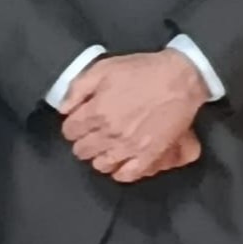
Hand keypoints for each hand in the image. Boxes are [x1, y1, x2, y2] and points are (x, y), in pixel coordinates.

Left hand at [61, 51, 207, 181]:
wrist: (179, 79)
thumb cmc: (142, 71)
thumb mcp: (103, 68)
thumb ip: (77, 88)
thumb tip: (63, 108)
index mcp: (97, 112)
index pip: (69, 131)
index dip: (72, 125)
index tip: (80, 121)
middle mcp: (110, 134)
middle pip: (82, 151)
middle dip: (83, 141)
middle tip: (93, 133)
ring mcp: (129, 147)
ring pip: (100, 165)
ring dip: (99, 156)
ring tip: (106, 146)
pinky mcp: (148, 156)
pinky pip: (126, 175)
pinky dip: (119, 171)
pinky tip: (119, 161)